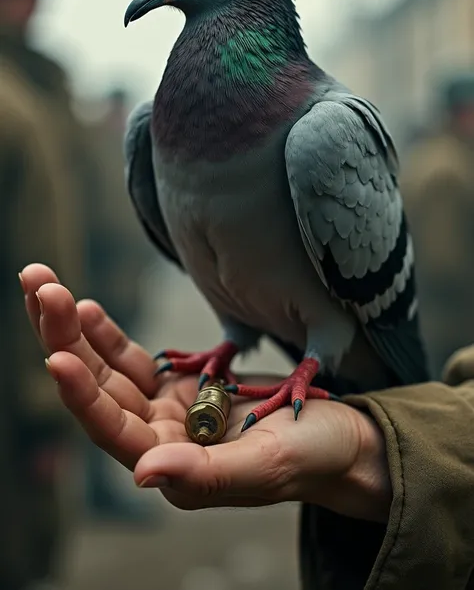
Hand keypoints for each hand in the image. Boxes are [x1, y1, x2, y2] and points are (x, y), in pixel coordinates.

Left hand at [20, 264, 390, 521]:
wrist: (338, 437)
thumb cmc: (312, 455)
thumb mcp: (267, 464)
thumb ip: (206, 473)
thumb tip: (143, 474)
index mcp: (174, 468)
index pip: (114, 430)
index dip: (82, 394)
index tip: (55, 355)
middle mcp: (161, 440)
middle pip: (98, 390)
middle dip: (63, 339)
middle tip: (39, 287)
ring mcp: (167, 411)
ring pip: (106, 370)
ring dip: (73, 328)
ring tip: (45, 284)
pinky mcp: (180, 387)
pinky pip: (131, 360)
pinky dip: (107, 334)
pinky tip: (85, 308)